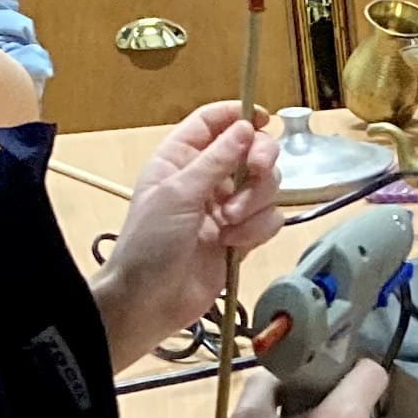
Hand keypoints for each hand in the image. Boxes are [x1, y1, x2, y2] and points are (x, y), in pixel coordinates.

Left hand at [93, 101, 284, 363]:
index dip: (240, 116)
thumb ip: (216, 159)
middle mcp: (206, 179)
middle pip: (252, 150)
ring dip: (254, 202)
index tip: (264, 120)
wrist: (149, 301)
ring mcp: (226, 208)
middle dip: (260, 161)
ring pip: (267, 186)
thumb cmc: (148, 246)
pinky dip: (256, 229)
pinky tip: (233, 243)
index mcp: (180, 159)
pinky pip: (269, 219)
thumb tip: (246, 128)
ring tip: (228, 222)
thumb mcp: (178, 193)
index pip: (214, 122)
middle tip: (256, 172)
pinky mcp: (242, 236)